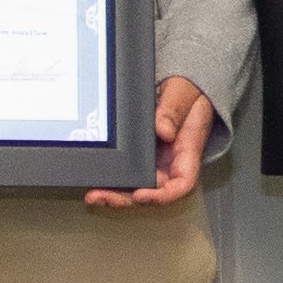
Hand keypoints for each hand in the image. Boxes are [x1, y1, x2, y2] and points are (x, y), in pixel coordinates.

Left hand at [86, 79, 216, 208]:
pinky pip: (128, 170)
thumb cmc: (188, 90)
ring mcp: (155, 159)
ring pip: (137, 185)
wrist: (182, 84)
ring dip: (115, 193)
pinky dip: (112, 177)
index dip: (162, 196)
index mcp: (187, 150)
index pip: (181, 183)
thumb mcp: (183, 92)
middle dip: (126, 198)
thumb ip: (173, 109)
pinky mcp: (141, 153)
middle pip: (152, 191)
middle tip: (102, 196)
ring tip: (94, 193)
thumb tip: (162, 130)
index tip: (140, 194)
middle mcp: (171, 161)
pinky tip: (96, 179)